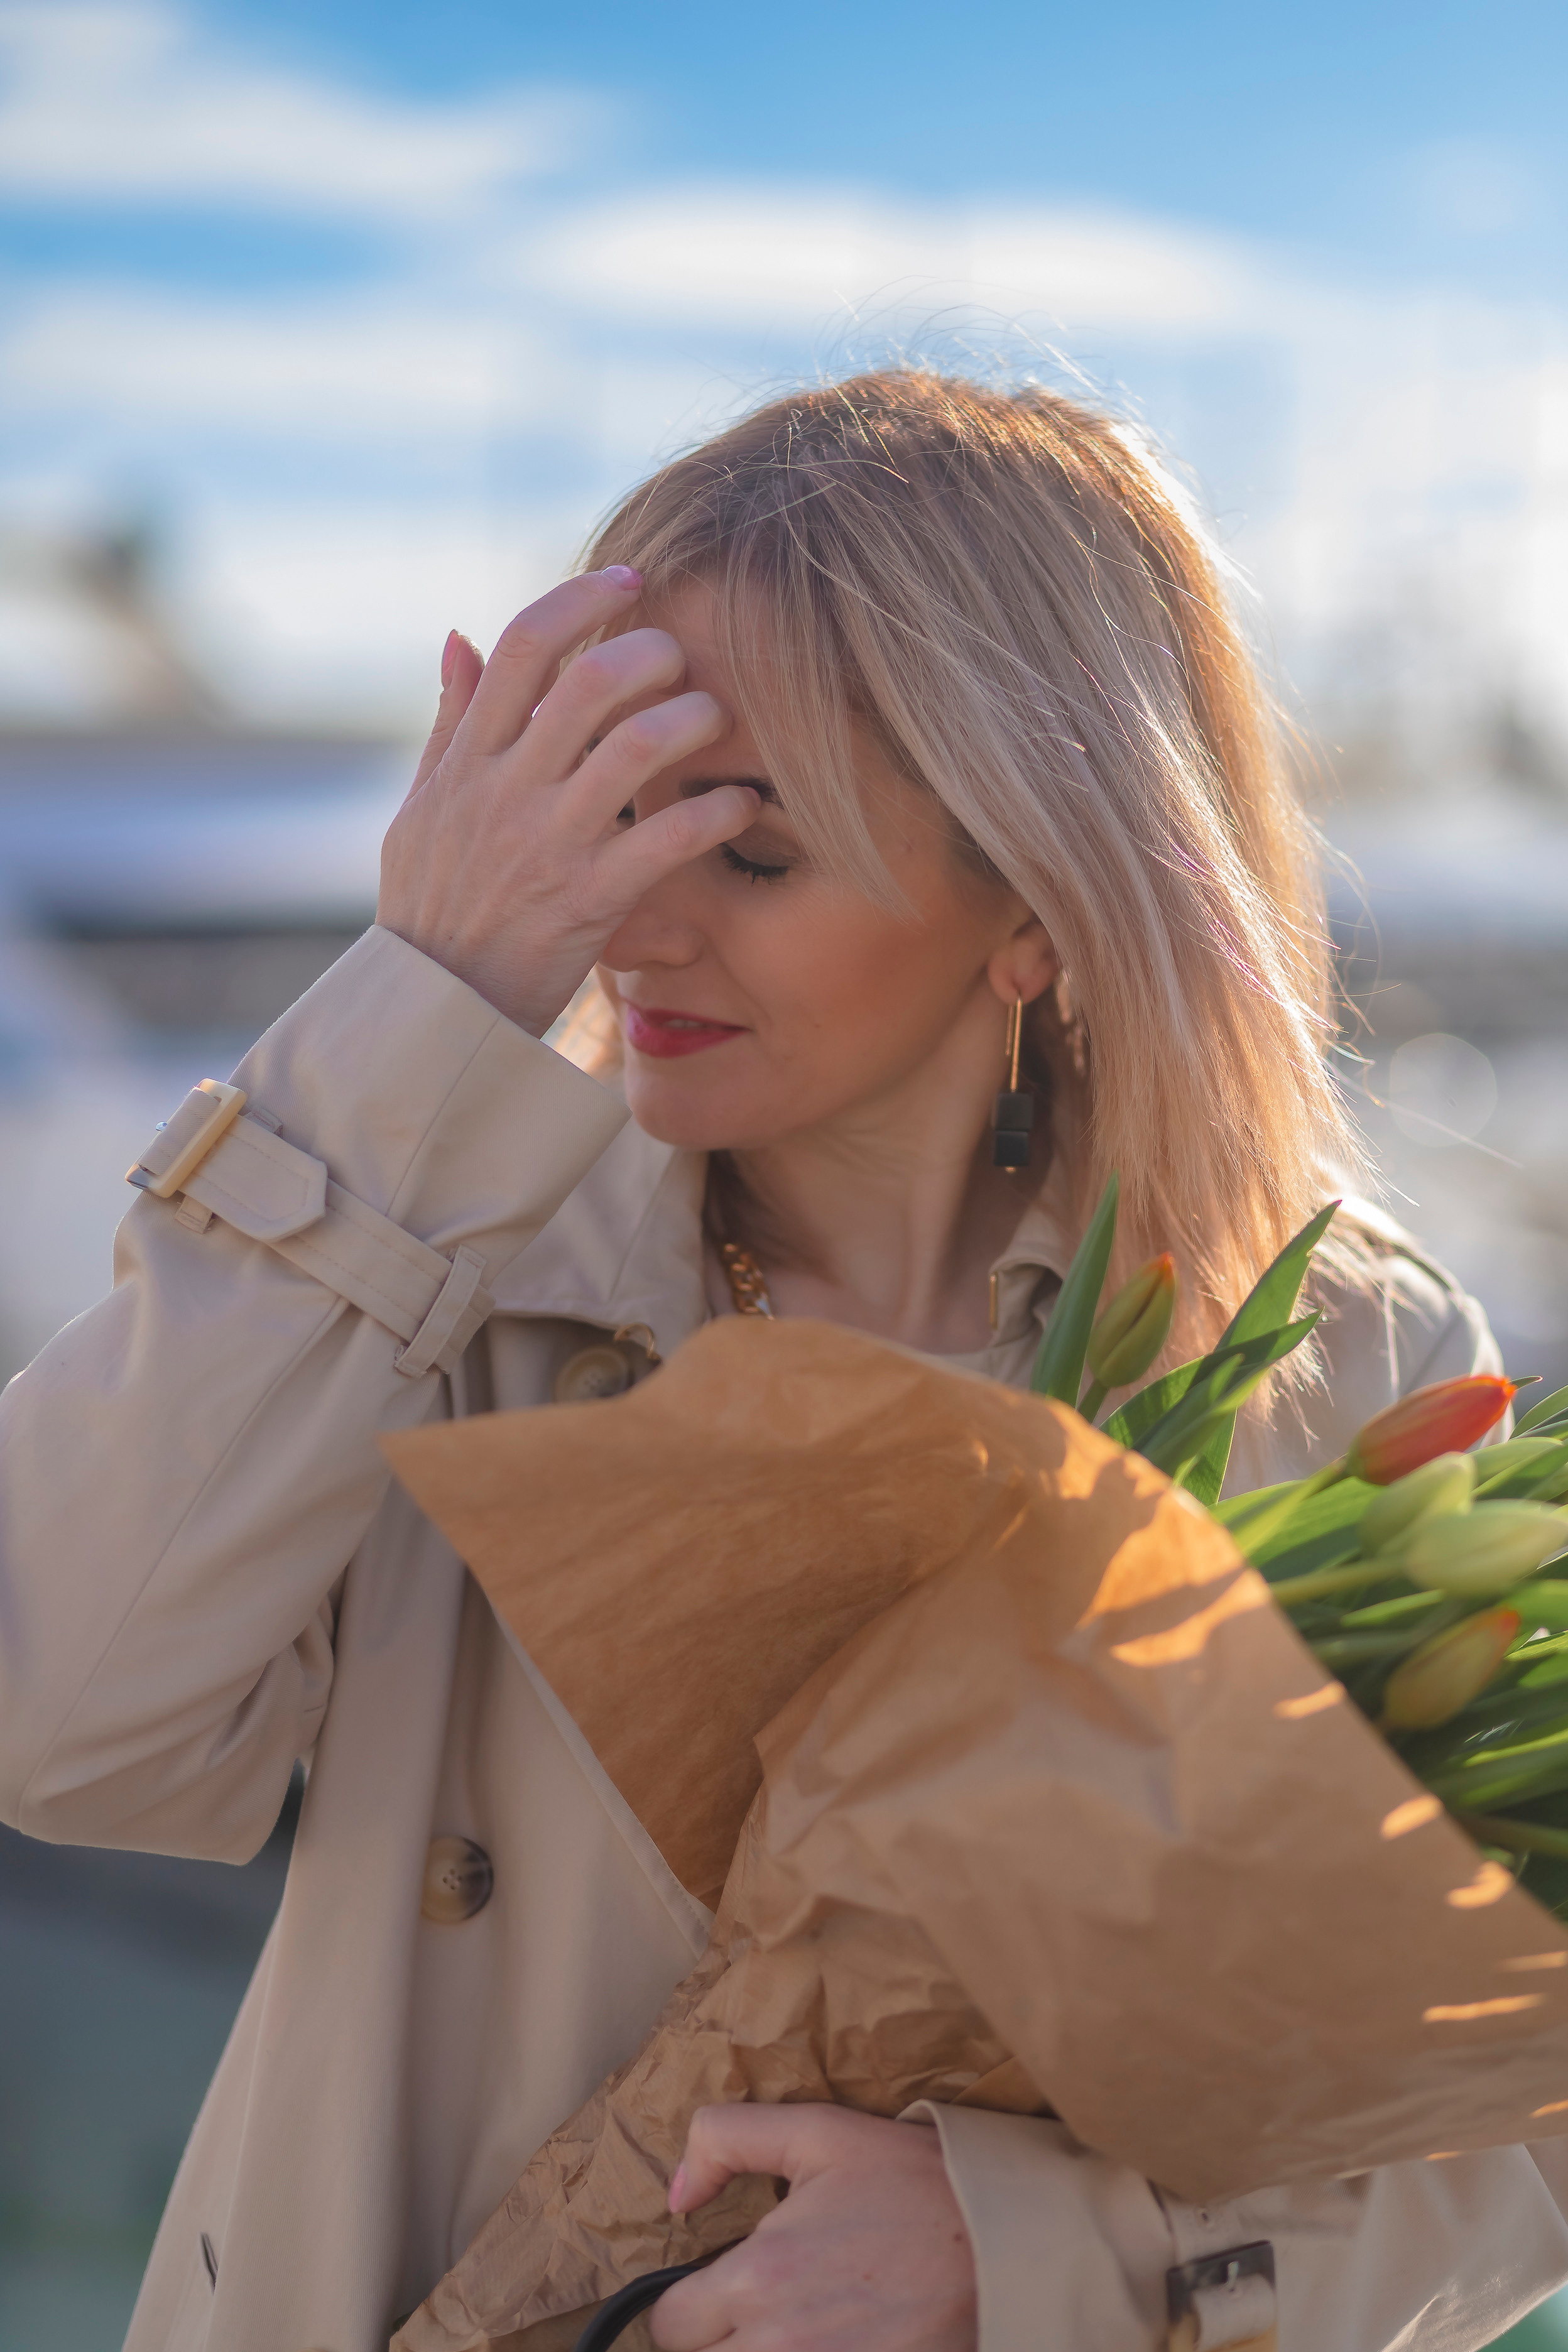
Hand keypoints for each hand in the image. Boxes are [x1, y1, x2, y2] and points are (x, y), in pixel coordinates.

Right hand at [377, 570, 760, 1035]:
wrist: (432, 1009)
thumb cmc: (430, 907)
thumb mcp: (420, 808)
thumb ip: (450, 723)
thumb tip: (459, 636)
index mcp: (470, 759)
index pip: (524, 644)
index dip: (582, 598)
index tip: (629, 579)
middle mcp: (509, 789)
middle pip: (592, 680)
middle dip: (653, 653)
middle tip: (683, 658)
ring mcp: (552, 842)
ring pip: (638, 746)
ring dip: (693, 720)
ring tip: (715, 721)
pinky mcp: (592, 900)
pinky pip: (668, 839)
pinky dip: (716, 812)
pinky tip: (738, 803)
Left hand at [652, 2105, 976, 2351]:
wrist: (1003, 2237)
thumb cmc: (911, 2180)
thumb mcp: (818, 2130)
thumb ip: (727, 2138)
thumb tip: (675, 2194)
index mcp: (759, 2279)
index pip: (670, 2326)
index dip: (687, 2306)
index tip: (716, 2293)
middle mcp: (780, 2347)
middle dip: (717, 2344)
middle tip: (751, 2319)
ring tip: (785, 2335)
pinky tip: (819, 2349)